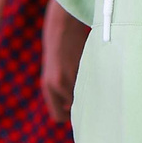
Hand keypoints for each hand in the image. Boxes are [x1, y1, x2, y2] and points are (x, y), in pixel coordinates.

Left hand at [40, 3, 86, 124]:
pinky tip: (93, 73)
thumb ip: (60, 88)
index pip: (58, 115)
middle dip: (79, 107)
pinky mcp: (79, 69)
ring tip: (91, 82)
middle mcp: (55, 85)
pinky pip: (88, 85)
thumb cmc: (60, 48)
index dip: (68, 115)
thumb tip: (71, 106)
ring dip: (87, 93)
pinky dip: (92, 83)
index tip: (78, 110)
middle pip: (71, 109)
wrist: (60, 26)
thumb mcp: (55, 71)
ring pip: (81, 96)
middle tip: (88, 101)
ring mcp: (68, 77)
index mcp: (48, 87)